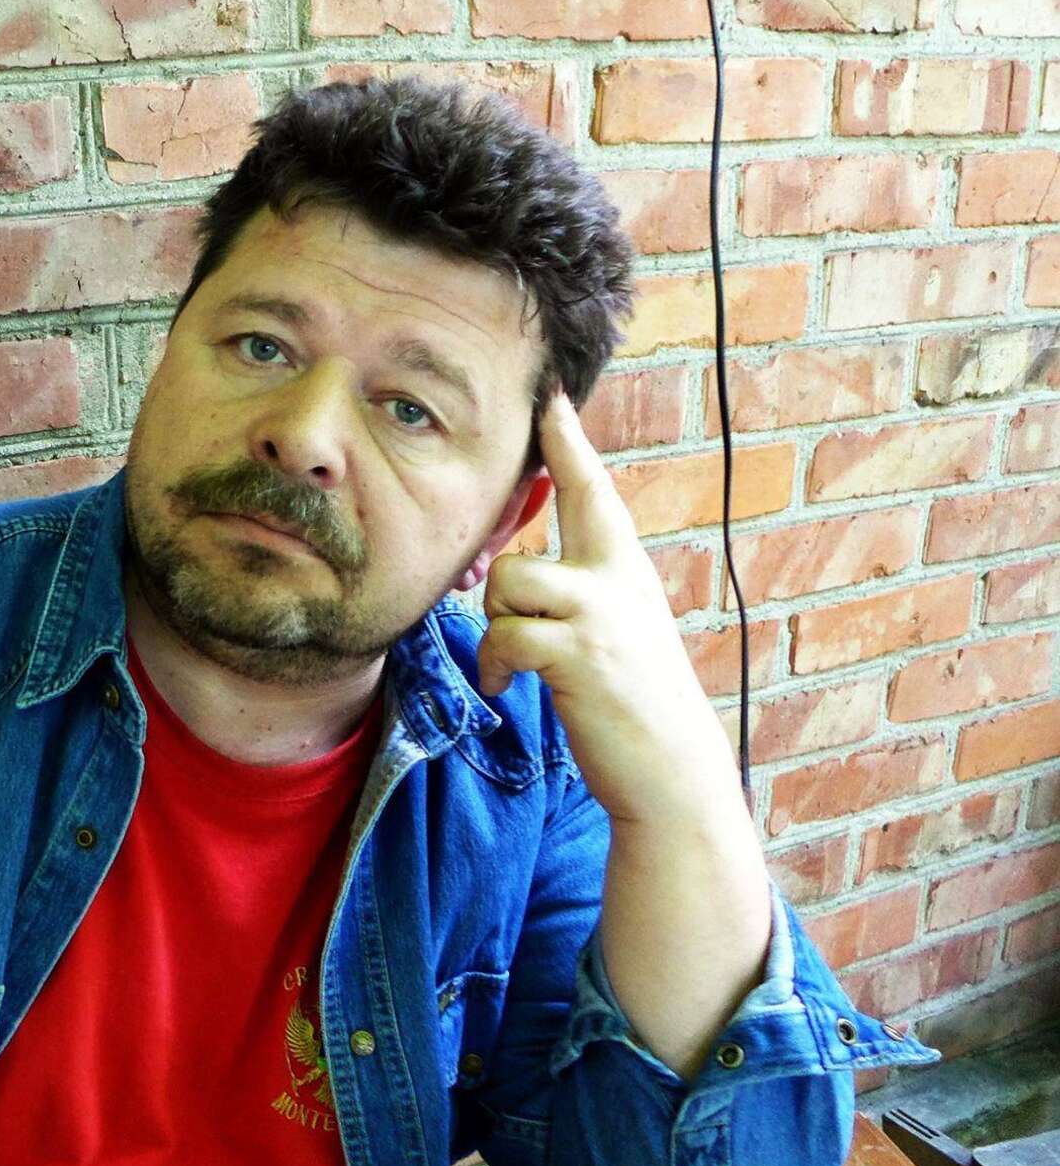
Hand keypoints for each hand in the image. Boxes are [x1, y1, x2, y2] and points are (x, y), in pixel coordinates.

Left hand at [475, 391, 741, 826]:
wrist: (672, 771)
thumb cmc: (631, 701)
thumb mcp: (615, 629)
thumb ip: (577, 592)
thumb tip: (510, 575)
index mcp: (624, 567)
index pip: (592, 490)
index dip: (569, 440)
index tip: (550, 394)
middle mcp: (617, 580)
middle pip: (538, 532)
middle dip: (509, 558)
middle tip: (513, 558)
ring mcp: (600, 615)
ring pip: (507, 583)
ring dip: (495, 625)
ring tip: (513, 660)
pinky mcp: (579, 654)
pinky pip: (504, 635)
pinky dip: (494, 666)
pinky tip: (507, 686)